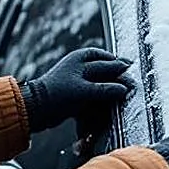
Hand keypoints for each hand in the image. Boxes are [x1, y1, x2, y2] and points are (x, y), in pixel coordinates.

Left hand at [21, 47, 135, 132]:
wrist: (36, 109)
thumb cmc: (57, 95)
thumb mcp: (84, 91)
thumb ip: (106, 89)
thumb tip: (124, 89)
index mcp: (82, 59)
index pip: (108, 63)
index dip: (121, 68)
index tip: (133, 71)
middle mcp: (80, 66)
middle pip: (105, 68)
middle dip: (117, 72)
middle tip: (131, 77)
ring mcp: (78, 79)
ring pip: (100, 78)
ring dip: (110, 83)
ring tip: (122, 88)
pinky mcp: (75, 92)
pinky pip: (93, 90)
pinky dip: (101, 94)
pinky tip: (109, 98)